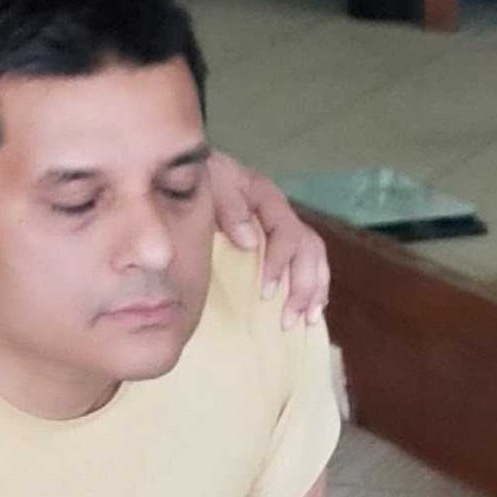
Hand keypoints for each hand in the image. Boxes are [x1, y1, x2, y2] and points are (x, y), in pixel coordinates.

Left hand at [211, 152, 328, 326]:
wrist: (181, 177)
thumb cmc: (194, 182)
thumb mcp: (209, 183)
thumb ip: (228, 206)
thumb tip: (249, 240)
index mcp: (266, 198)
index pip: (286, 231)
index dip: (280, 262)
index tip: (265, 292)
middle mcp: (279, 214)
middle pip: (308, 247)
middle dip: (303, 285)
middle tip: (288, 318)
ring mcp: (279, 229)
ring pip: (313, 257)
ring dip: (314, 290)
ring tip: (308, 320)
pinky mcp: (274, 245)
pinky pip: (305, 264)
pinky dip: (312, 288)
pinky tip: (309, 311)